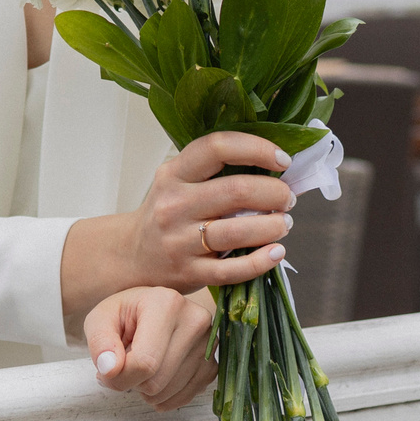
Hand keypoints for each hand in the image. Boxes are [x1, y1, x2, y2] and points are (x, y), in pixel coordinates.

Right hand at [59, 130, 293, 331]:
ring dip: (273, 226)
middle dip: (274, 193)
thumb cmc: (166, 214)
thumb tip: (276, 169)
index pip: (217, 147)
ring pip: (237, 232)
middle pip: (236, 191)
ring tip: (284, 224)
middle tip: (287, 199)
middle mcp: (173, 204)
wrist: (132, 257)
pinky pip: (232, 269)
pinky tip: (276, 252)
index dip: (257, 149)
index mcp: (174, 174)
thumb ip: (216, 173)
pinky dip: (261, 261)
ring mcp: (179, 241)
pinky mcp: (188, 273)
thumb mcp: (179, 183)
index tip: (282, 160)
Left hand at [87, 287, 216, 410]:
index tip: (106, 371)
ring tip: (141, 365)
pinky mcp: (213, 364)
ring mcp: (209, 344)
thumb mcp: (100, 320)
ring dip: (146, 390)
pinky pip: (183, 398)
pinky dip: (163, 397)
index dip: (119, 378)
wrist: (147, 312)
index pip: (144, 362)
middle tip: (125, 363)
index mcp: (167, 303)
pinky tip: (155, 376)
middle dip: (132, 382)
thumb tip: (109, 368)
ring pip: (168, 393)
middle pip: (156, 381)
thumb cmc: (123, 315)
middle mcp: (196, 320)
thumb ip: (99, 343)